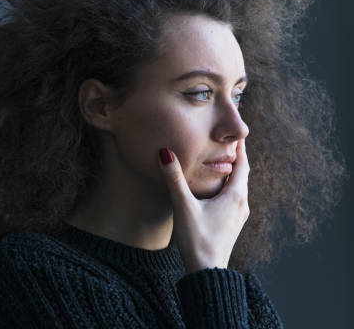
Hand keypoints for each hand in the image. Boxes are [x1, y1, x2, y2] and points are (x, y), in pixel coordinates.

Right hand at [157, 139, 249, 272]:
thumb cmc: (198, 239)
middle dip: (236, 159)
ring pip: (237, 188)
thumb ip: (174, 179)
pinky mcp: (231, 225)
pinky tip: (215, 190)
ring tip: (221, 162)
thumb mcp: (184, 206)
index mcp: (235, 196)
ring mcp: (238, 216)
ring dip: (231, 174)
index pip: (242, 165)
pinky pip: (233, 199)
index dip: (240, 148)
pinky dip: (227, 187)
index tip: (238, 134)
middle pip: (242, 175)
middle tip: (228, 143)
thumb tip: (165, 153)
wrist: (208, 273)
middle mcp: (241, 204)